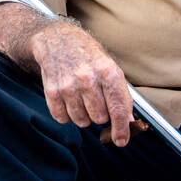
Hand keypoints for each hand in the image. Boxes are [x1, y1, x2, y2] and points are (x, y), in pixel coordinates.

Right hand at [29, 19, 134, 145]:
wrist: (58, 40)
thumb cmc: (87, 54)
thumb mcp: (110, 67)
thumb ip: (120, 95)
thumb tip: (128, 121)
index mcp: (108, 72)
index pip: (118, 109)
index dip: (121, 129)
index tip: (121, 140)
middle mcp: (88, 79)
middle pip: (99, 118)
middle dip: (100, 115)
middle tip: (96, 100)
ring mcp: (68, 86)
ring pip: (81, 121)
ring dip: (83, 115)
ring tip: (81, 97)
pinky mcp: (52, 91)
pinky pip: (63, 118)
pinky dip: (67, 114)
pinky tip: (69, 99)